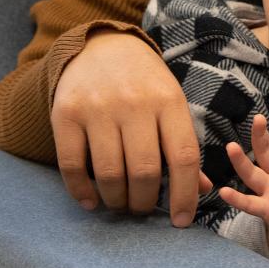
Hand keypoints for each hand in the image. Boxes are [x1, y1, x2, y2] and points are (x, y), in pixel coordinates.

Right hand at [50, 30, 210, 221]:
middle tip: (142, 208)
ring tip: (120, 203)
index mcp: (168, 101)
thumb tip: (203, 190)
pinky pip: (72, 165)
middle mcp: (134, 104)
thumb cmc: (144, 83)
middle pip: (145, 171)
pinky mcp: (65, 113)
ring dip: (117, 200)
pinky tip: (91, 201)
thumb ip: (183, 145)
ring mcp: (98, 108)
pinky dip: (82, 192)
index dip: (185, 195)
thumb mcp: (171, 104)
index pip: (183, 157)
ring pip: (110, 174)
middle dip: (145, 202)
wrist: (99, 46)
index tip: (181, 221)